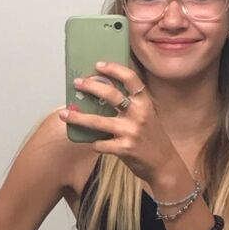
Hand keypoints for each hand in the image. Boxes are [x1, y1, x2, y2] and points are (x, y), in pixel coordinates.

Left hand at [60, 62, 178, 183]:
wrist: (164, 164)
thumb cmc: (152, 138)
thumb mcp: (148, 115)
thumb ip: (131, 104)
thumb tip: (102, 92)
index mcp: (145, 103)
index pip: (131, 79)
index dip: (114, 69)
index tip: (98, 65)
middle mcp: (139, 114)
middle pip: (110, 94)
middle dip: (90, 87)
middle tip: (77, 83)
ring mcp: (131, 132)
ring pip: (97, 121)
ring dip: (78, 117)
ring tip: (64, 113)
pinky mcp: (124, 149)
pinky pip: (100, 143)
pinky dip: (94, 143)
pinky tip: (93, 142)